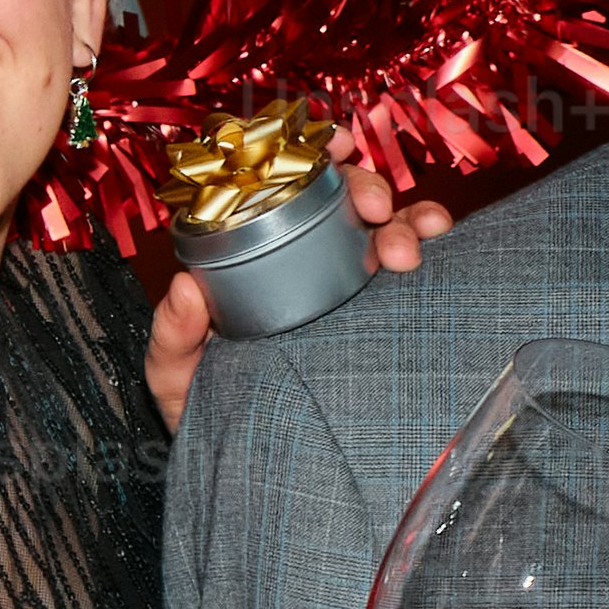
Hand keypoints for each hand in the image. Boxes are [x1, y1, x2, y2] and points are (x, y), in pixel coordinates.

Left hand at [140, 159, 447, 430]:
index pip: (281, 186)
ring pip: (387, 225)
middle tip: (374, 211)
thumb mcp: (176, 375)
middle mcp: (303, 257)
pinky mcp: (382, 312)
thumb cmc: (206, 408)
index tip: (330, 145)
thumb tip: (184, 289)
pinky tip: (437, 244)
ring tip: (406, 251)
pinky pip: (411, 263)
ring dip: (406, 220)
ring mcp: (345, 281)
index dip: (308, 152)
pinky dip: (427, 240)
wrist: (253, 464)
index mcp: (250, 255)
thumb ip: (171, 338)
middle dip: (366, 188)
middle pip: (342, 197)